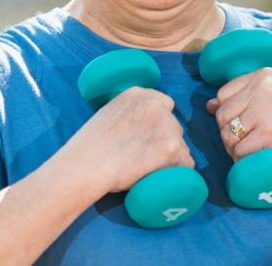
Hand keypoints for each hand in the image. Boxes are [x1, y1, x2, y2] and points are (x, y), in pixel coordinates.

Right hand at [66, 87, 193, 192]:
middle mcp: (156, 106)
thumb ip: (129, 114)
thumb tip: (142, 127)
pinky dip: (177, 173)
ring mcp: (166, 126)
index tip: (151, 139)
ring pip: (180, 146)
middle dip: (165, 142)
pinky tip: (160, 178)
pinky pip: (186, 164)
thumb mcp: (109, 115)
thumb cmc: (89, 148)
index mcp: (139, 94)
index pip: (165, 104)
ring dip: (169, 158)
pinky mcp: (171, 149)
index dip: (159, 124)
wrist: (85, 166)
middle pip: (174, 127)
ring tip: (147, 170)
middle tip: (145, 159)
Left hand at [205, 67, 271, 169]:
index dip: (230, 115)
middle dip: (229, 134)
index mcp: (263, 74)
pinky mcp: (268, 133)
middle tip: (249, 142)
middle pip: (222, 116)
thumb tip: (208, 105)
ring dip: (235, 149)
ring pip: (227, 135)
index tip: (248, 124)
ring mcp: (265, 110)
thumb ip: (244, 97)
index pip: (223, 94)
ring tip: (252, 150)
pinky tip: (257, 159)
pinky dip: (243, 161)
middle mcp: (262, 87)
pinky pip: (239, 152)